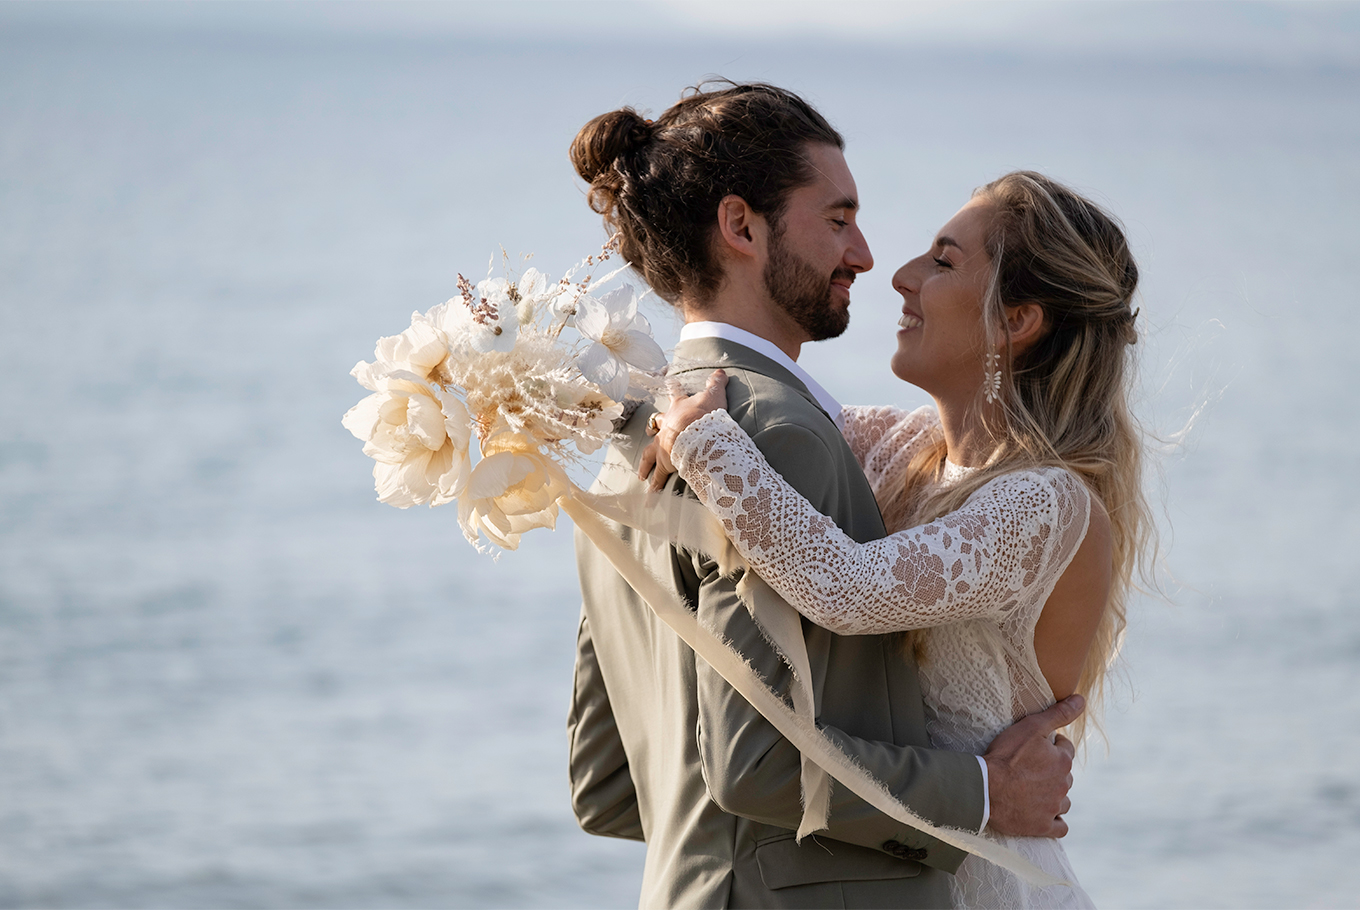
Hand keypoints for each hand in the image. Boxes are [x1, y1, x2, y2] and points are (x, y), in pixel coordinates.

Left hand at [637, 369, 728, 491]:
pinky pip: (659, 479)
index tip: (668, 379)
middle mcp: (667, 427)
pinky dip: (654, 488)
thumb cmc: (705, 414)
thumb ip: (717, 384)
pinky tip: (650, 498)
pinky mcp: (665, 464)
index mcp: (679, 408)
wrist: (696, 434)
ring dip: (646, 464)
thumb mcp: (714, 395)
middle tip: (648, 430)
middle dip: (653, 428)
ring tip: (641, 475)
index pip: (675, 393)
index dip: (673, 386)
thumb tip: (722, 371)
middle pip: (656, 425)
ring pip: (650, 454)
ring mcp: (663, 445)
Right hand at [982, 694, 1083, 837]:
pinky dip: (1054, 821)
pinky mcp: (1043, 826)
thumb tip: (1081, 699)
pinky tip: (1043, 814)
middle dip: (1052, 770)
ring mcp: (1054, 807)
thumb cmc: (1005, 756)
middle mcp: (1064, 785)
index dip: (1052, 745)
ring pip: (1063, 800)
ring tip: (1032, 790)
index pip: (1066, 749)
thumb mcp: (1031, 727)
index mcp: (1063, 761)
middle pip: (1064, 775)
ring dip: (1054, 795)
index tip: (1035, 747)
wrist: (984, 789)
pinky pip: (1059, 826)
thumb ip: (1059, 714)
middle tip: (1029, 767)